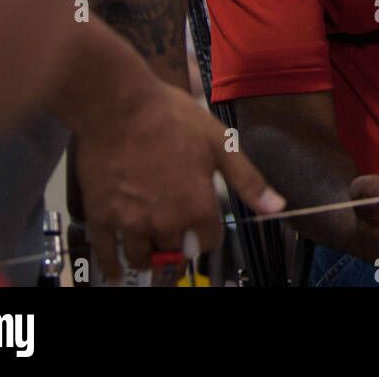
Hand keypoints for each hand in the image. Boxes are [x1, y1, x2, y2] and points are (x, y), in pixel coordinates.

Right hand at [72, 79, 284, 280]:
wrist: (119, 106)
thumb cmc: (171, 117)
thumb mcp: (220, 143)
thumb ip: (248, 180)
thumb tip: (277, 207)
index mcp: (197, 205)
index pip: (209, 242)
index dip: (208, 235)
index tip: (203, 228)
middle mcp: (165, 221)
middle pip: (176, 251)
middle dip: (179, 245)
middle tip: (175, 237)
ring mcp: (131, 221)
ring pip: (142, 257)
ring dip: (150, 257)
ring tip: (151, 254)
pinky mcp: (101, 216)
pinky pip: (104, 253)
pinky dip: (111, 267)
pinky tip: (116, 272)